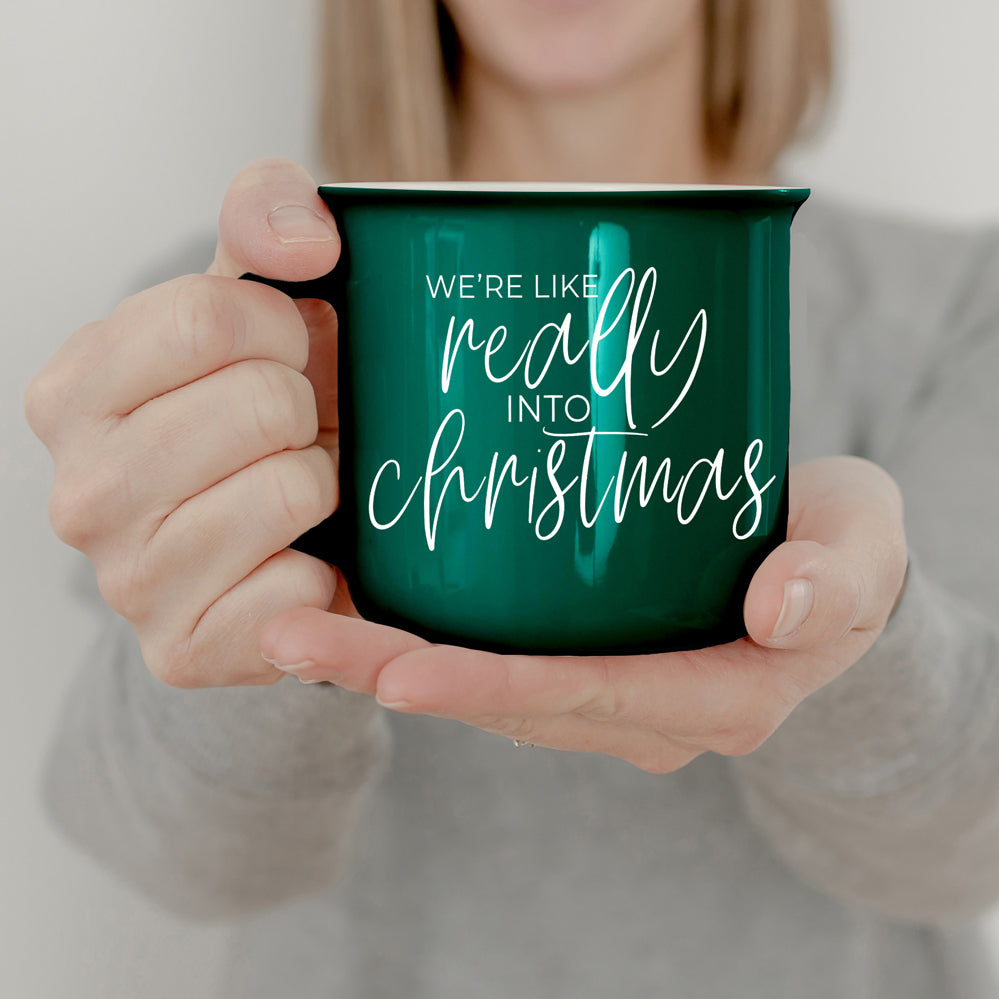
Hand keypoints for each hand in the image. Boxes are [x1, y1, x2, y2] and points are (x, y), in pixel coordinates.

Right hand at [24, 158, 347, 687]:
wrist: (266, 537)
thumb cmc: (255, 408)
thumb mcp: (250, 296)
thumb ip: (265, 216)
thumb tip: (308, 242)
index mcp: (74, 390)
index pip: (211, 316)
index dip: (281, 330)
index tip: (280, 356)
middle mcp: (81, 492)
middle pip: (263, 404)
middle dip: (304, 410)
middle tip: (289, 434)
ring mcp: (128, 582)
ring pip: (294, 490)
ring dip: (320, 483)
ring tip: (292, 491)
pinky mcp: (185, 651)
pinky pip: (300, 590)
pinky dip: (323, 569)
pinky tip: (295, 561)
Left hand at [260, 456, 907, 771]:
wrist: (826, 571)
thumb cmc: (842, 552)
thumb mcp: (863, 546)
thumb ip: (838, 575)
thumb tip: (780, 608)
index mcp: (717, 694)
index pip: (588, 698)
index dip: (491, 690)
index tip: (397, 671)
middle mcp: (647, 711)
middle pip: (510, 702)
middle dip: (399, 675)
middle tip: (295, 640)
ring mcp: (609, 692)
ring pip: (486, 689)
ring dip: (387, 663)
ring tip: (291, 630)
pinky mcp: (582, 659)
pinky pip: (492, 663)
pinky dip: (419, 644)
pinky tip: (350, 608)